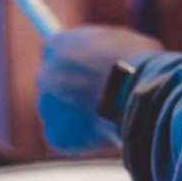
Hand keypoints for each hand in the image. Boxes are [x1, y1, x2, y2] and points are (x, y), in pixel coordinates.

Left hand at [35, 25, 161, 152]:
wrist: (135, 92)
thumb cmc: (137, 62)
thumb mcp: (124, 41)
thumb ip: (105, 49)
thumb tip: (113, 54)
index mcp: (57, 45)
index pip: (58, 55)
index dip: (77, 67)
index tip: (88, 76)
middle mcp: (44, 74)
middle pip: (55, 87)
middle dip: (75, 94)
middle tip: (101, 100)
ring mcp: (46, 106)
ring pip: (62, 114)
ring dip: (80, 117)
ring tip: (109, 116)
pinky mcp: (55, 134)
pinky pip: (68, 138)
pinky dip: (85, 138)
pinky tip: (105, 132)